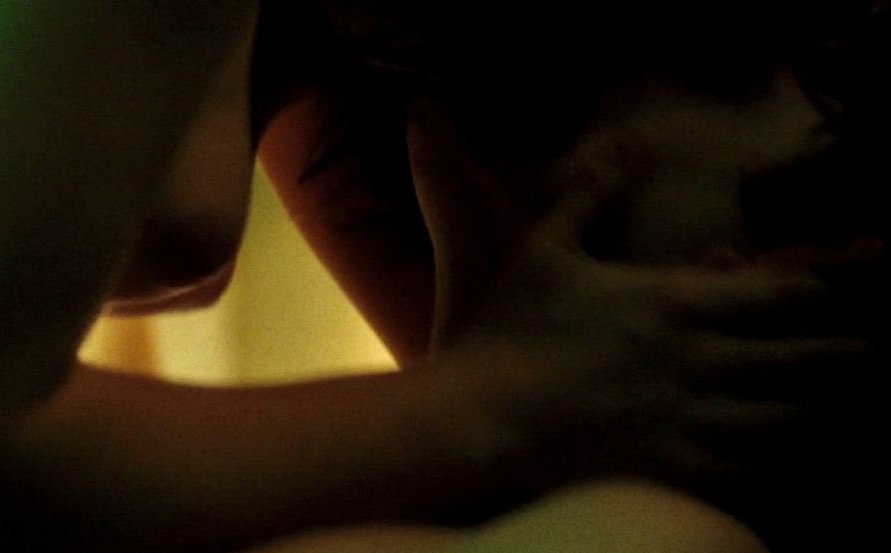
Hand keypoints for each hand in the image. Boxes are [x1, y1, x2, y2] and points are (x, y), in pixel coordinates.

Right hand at [427, 185, 872, 487]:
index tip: (832, 292)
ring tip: (842, 407)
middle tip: (877, 353)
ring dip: (816, 409)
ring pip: (778, 416)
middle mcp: (694, 360)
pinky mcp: (668, 465)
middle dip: (842, 354)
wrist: (480, 413)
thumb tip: (623, 147)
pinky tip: (786, 459)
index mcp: (670, 302)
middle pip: (793, 358)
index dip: (812, 290)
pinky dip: (771, 461)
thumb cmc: (507, 328)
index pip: (768, 293)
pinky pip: (740, 467)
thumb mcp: (544, 249)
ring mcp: (686, 417)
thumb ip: (590, 198)